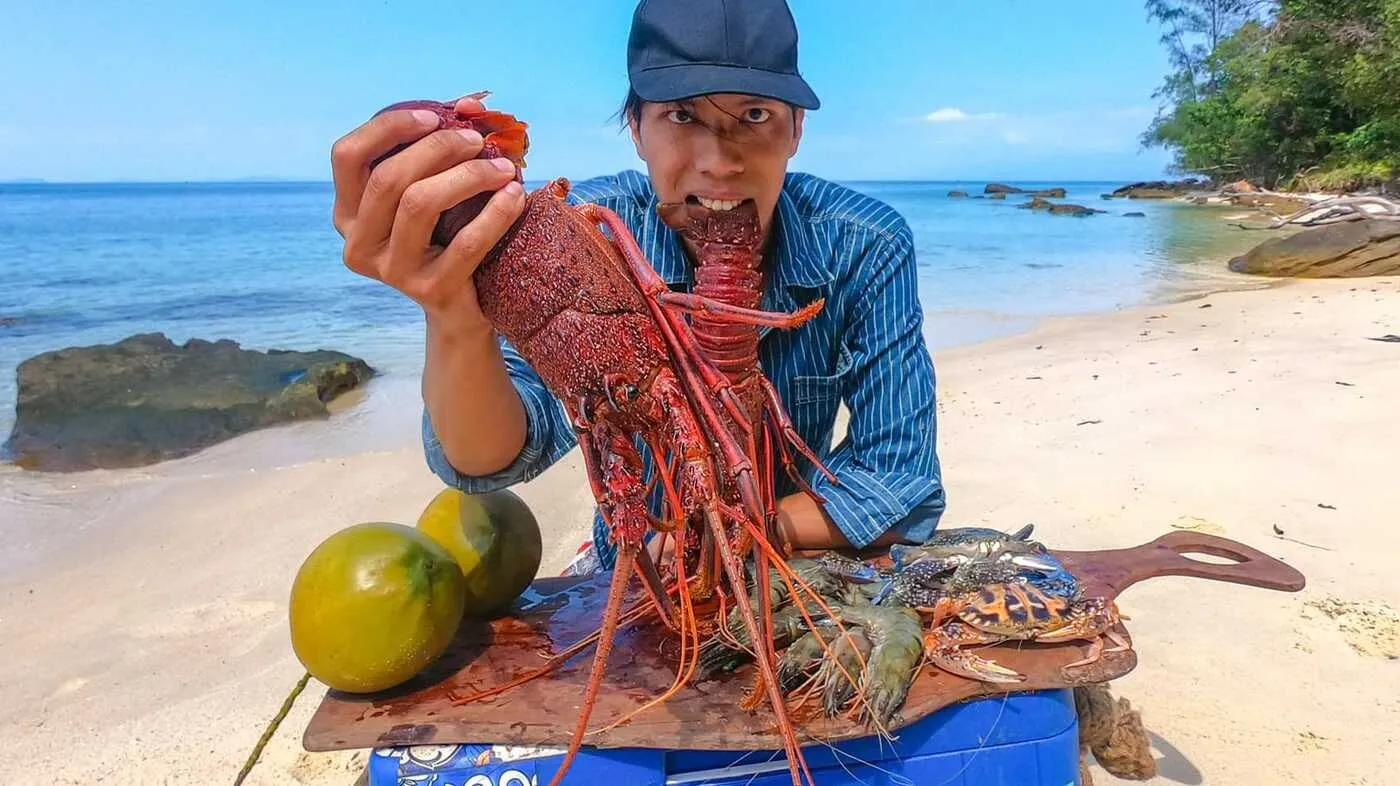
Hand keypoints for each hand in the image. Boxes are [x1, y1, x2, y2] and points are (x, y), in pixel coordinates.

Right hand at [330, 94, 525, 335]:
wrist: (462, 308)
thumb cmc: (446, 236)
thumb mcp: (432, 191)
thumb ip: (437, 149)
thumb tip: (469, 105)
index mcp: (348, 212)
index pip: (347, 156)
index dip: (388, 127)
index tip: (434, 116)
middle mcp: (359, 243)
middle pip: (389, 178)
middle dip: (438, 148)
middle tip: (478, 140)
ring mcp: (390, 271)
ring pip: (420, 204)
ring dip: (468, 175)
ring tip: (504, 168)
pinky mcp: (428, 291)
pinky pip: (464, 243)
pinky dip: (495, 213)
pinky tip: (516, 196)